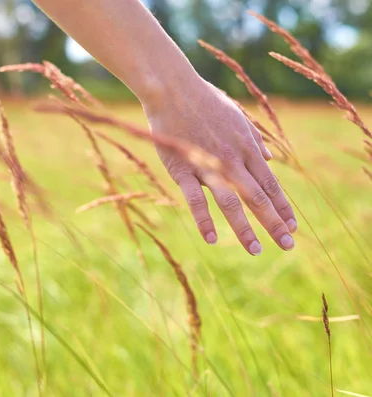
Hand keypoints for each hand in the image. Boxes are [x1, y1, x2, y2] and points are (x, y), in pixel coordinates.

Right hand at [142, 77, 296, 254]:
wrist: (173, 89)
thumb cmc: (204, 99)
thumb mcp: (237, 115)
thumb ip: (255, 139)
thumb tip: (271, 159)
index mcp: (246, 147)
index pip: (270, 183)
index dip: (282, 206)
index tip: (292, 225)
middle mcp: (232, 159)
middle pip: (258, 197)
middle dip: (274, 222)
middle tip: (287, 245)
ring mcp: (208, 164)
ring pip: (232, 202)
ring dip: (245, 228)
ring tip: (256, 250)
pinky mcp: (183, 168)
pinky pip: (195, 199)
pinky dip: (204, 220)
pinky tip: (212, 239)